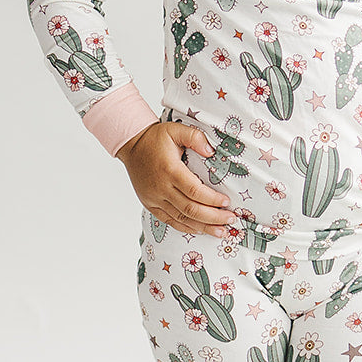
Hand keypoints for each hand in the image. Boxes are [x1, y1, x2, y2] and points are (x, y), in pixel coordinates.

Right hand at [117, 122, 237, 237]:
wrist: (131, 145)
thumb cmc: (155, 138)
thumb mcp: (176, 130)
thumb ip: (195, 137)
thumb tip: (211, 151)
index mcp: (170, 170)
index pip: (195, 191)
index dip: (212, 200)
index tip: (227, 202)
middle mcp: (161, 187)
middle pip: (190, 209)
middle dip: (213, 217)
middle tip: (230, 220)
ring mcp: (154, 198)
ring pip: (181, 218)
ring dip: (203, 227)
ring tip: (221, 232)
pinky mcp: (150, 204)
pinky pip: (169, 220)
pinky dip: (186, 227)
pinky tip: (200, 229)